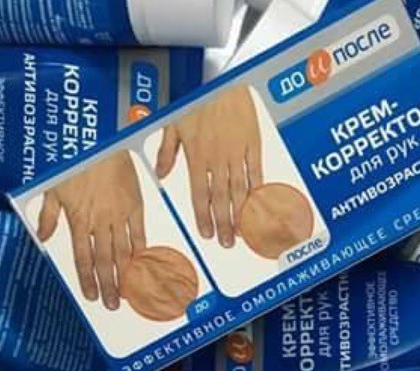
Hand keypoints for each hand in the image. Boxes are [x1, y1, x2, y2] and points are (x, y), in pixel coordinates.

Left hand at [37, 151, 145, 310]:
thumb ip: (48, 215)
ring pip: (123, 252)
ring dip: (126, 273)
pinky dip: (142, 250)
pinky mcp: (135, 206)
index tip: (93, 296)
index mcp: (79, 220)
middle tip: (115, 304)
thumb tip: (42, 237)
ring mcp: (120, 216)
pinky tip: (144, 264)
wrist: (99, 142)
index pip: (83, 258)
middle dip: (110, 285)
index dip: (88, 279)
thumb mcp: (52, 187)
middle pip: (105, 261)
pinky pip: (140, 233)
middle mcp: (100, 223)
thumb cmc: (74, 161)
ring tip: (131, 291)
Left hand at [155, 85, 263, 247]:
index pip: (199, 195)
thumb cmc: (197, 99)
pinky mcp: (253, 145)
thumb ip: (167, 151)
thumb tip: (159, 174)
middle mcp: (216, 159)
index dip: (203, 217)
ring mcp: (237, 153)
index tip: (207, 234)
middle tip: (227, 243)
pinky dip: (258, 191)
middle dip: (223, 224)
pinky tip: (260, 207)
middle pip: (220, 199)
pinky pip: (256, 173)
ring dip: (240, 214)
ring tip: (243, 233)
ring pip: (239, 190)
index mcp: (196, 156)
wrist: (223, 79)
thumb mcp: (173, 123)